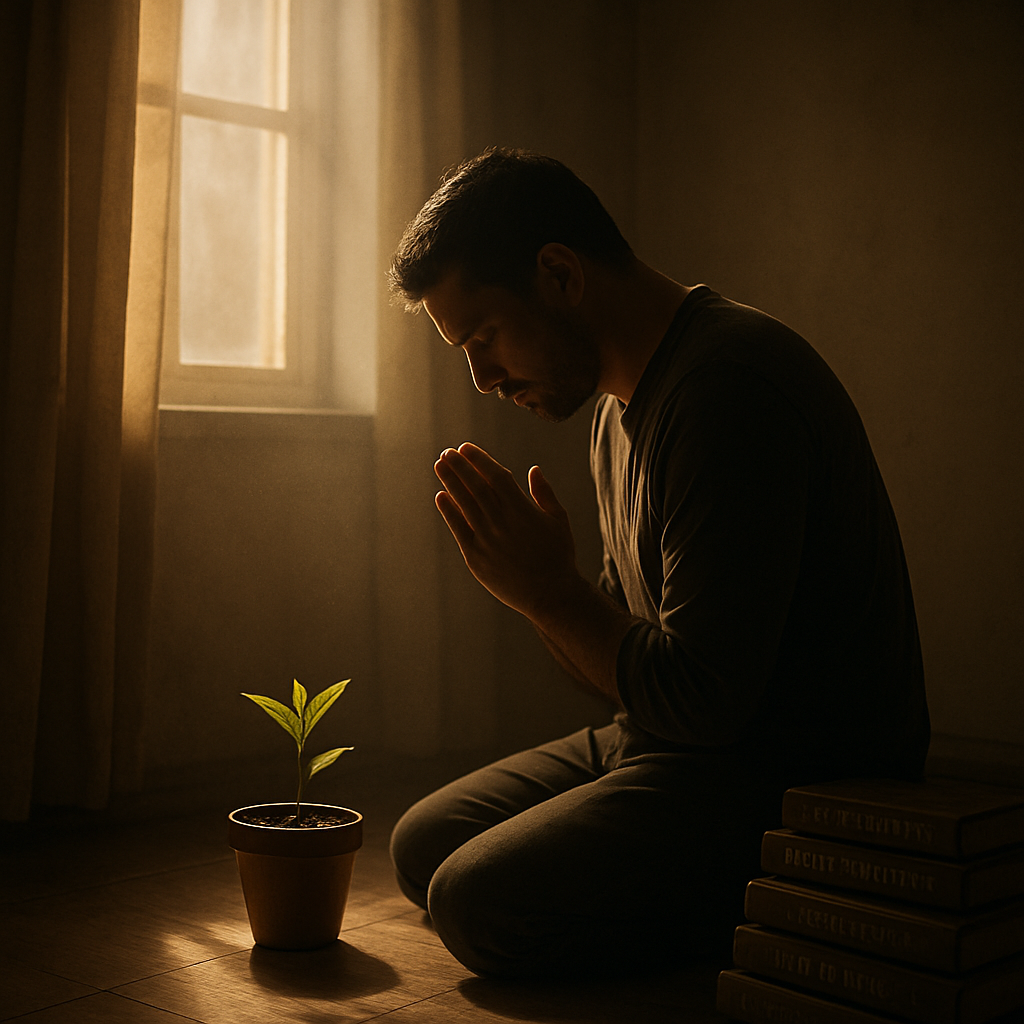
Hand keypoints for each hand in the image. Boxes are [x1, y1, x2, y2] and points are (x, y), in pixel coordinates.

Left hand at [434, 442, 579, 617]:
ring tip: (440, 465)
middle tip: (447, 452)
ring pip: (464, 504)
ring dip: (450, 482)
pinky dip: (448, 511)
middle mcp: (502, 522)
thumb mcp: (559, 521)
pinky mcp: (475, 557)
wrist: (551, 595)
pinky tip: (440, 496)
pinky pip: (458, 529)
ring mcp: (486, 540)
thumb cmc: (559, 556)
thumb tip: (533, 469)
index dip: (479, 460)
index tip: (466, 447)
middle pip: (475, 486)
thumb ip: (545, 494)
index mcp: (523, 510)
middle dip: (459, 466)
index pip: (496, 476)